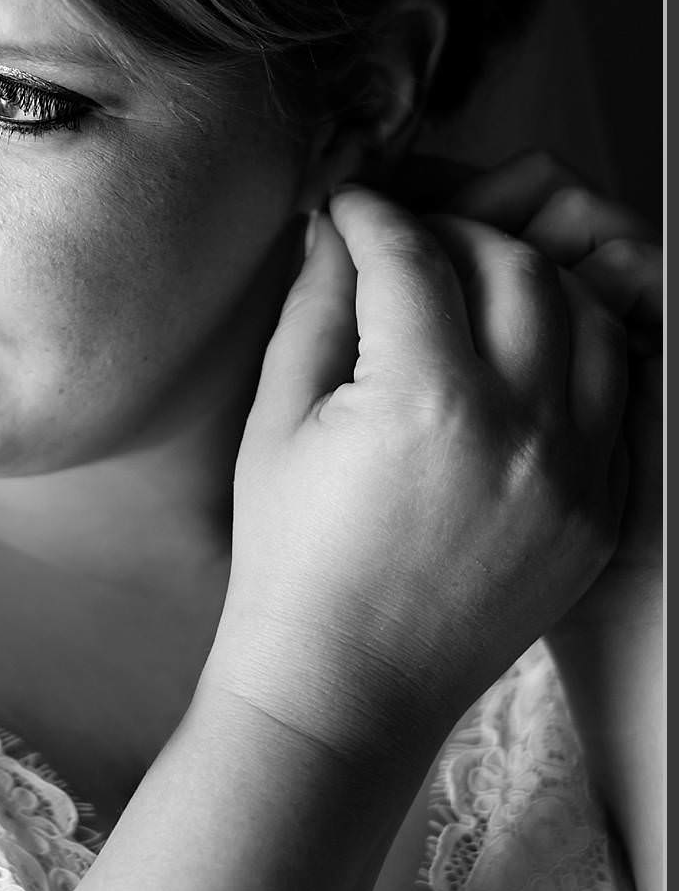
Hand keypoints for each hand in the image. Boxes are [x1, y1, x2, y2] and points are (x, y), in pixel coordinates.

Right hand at [205, 184, 629, 768]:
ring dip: (534, 286)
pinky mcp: (600, 513)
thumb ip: (316, 302)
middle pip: (518, 268)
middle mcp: (519, 429)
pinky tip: (514, 363)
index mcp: (424, 400)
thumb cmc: (292, 552)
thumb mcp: (278, 415)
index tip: (351, 206)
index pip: (414, 254)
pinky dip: (572, 359)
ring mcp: (574, 476)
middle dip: (459, 234)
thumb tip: (339, 225)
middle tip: (411, 245)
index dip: (374, 214)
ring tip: (474, 295)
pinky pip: (612, 399)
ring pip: (591, 321)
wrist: (348, 684)